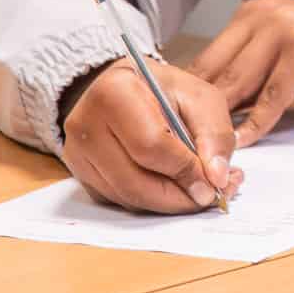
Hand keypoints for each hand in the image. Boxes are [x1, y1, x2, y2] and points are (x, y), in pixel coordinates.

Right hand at [60, 56, 243, 212]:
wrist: (129, 89)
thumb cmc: (165, 90)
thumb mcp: (200, 97)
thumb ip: (214, 133)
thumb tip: (217, 177)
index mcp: (114, 92)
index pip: (150, 145)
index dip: (185, 170)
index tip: (215, 183)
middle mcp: (85, 125)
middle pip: (134, 181)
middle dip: (178, 196)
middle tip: (210, 197)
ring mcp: (76, 153)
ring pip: (126, 197)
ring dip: (167, 203)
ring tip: (198, 191)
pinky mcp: (80, 174)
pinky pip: (118, 201)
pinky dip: (150, 202)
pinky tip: (174, 189)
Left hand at [190, 0, 293, 144]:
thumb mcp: (283, 53)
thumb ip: (250, 71)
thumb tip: (210, 106)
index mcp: (253, 13)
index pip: (208, 58)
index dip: (191, 94)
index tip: (179, 123)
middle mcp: (263, 16)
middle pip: (218, 72)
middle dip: (202, 111)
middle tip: (190, 143)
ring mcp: (284, 31)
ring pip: (239, 84)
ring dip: (224, 120)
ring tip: (212, 147)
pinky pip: (270, 97)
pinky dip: (256, 123)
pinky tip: (246, 140)